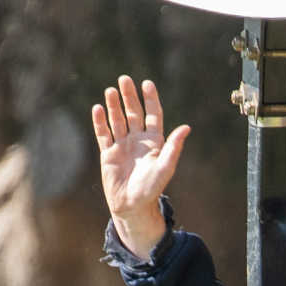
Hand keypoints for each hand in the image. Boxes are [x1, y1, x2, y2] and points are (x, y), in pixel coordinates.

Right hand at [92, 75, 190, 257]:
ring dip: (114, 105)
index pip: (152, 115)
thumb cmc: (151, 188)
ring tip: (110, 90)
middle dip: (129, 97)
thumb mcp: (165, 167)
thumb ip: (174, 147)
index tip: (147, 83)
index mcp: (154, 142)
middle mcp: (138, 141)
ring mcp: (122, 146)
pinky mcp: (108, 153)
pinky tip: (98, 108)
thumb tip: (186, 127)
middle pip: (134, 113)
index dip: (150, 99)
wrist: (132, 206)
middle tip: (124, 79)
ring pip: (118, 120)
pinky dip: (100, 121)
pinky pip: (104, 134)